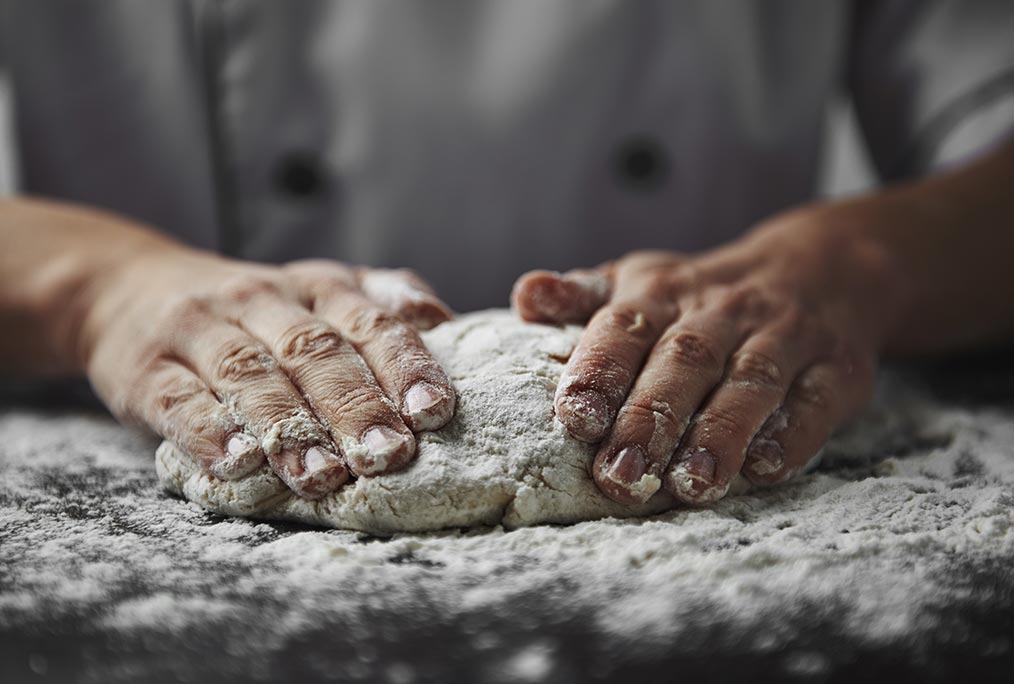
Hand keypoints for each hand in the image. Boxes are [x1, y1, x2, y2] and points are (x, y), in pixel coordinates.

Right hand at [82, 245, 455, 498]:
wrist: (127, 288)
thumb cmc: (254, 310)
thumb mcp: (318, 290)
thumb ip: (380, 302)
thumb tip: (443, 322)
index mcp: (317, 288)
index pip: (368, 321)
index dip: (404, 365)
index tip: (434, 412)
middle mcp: (262, 300)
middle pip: (314, 351)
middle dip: (355, 406)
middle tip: (388, 455)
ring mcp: (201, 330)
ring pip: (250, 375)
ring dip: (289, 427)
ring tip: (322, 475)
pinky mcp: (146, 368)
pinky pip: (178, 398)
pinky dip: (209, 432)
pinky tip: (238, 465)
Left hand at [512, 210, 885, 504]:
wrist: (821, 268)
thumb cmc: (701, 295)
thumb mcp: (640, 281)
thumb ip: (582, 297)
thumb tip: (526, 296)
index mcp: (661, 292)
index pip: (624, 326)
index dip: (600, 370)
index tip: (574, 418)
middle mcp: (721, 310)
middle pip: (683, 361)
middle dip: (650, 420)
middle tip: (619, 478)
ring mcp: (784, 336)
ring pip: (751, 382)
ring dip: (720, 434)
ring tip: (691, 486)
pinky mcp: (836, 368)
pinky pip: (816, 401)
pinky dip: (791, 436)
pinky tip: (763, 470)